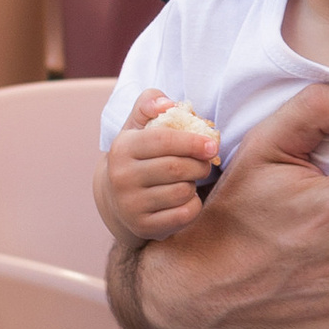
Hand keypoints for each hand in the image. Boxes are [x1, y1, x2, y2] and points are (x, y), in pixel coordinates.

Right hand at [100, 87, 220, 241]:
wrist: (116, 197)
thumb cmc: (138, 153)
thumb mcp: (138, 124)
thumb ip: (150, 102)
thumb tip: (167, 103)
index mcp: (122, 148)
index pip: (163, 140)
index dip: (193, 141)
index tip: (212, 144)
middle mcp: (121, 177)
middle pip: (177, 168)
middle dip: (200, 164)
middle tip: (206, 162)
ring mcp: (130, 205)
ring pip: (182, 192)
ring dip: (194, 184)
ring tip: (189, 179)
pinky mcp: (143, 226)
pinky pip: (183, 214)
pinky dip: (192, 205)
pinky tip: (185, 198)